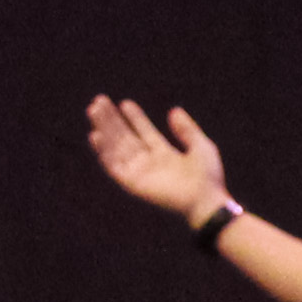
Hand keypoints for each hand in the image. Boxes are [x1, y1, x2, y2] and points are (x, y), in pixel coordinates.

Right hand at [83, 95, 231, 225]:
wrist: (205, 201)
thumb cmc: (208, 178)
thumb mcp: (200, 146)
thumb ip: (187, 129)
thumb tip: (174, 110)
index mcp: (164, 154)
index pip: (144, 131)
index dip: (135, 118)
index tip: (125, 103)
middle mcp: (148, 162)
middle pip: (125, 137)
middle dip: (112, 120)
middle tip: (99, 101)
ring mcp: (139, 172)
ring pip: (115, 147)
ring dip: (104, 130)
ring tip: (94, 110)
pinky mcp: (132, 183)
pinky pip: (113, 165)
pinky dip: (103, 151)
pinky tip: (96, 135)